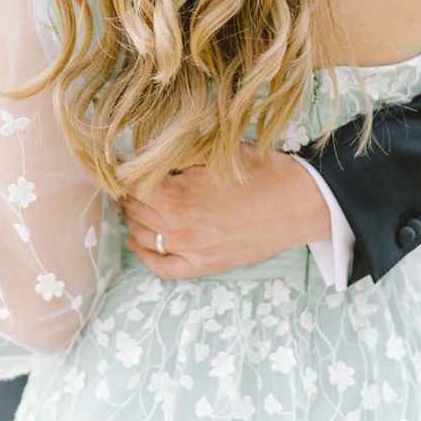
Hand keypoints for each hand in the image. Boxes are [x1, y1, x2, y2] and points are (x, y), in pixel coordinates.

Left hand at [121, 143, 330, 279]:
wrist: (298, 201)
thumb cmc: (259, 170)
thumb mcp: (213, 152)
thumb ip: (177, 155)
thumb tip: (148, 152)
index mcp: (174, 194)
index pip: (129, 183)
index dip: (124, 169)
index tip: (122, 162)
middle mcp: (176, 226)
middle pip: (132, 209)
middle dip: (129, 192)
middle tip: (131, 179)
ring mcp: (190, 250)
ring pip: (143, 236)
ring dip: (134, 219)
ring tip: (133, 204)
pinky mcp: (205, 265)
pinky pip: (164, 268)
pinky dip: (146, 256)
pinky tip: (138, 242)